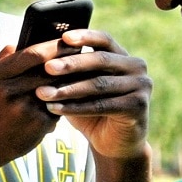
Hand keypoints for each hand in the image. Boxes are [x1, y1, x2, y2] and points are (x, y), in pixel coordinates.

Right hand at [0, 45, 63, 174]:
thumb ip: (0, 61)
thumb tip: (19, 42)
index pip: (32, 54)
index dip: (54, 46)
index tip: (68, 41)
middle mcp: (9, 91)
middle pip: (49, 71)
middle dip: (68, 64)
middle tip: (81, 59)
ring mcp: (24, 110)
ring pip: (56, 90)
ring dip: (67, 85)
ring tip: (75, 81)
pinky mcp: (37, 126)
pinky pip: (56, 110)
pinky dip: (58, 107)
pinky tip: (56, 108)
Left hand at [36, 29, 151, 160]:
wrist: (113, 145)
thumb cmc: (92, 111)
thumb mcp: (80, 87)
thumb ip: (69, 71)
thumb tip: (40, 53)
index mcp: (123, 56)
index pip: (104, 40)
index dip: (85, 36)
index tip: (63, 37)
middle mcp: (137, 67)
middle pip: (101, 61)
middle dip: (71, 64)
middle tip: (47, 67)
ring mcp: (141, 86)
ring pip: (99, 85)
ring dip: (68, 89)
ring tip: (42, 93)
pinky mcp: (138, 106)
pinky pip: (102, 105)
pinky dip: (75, 107)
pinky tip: (54, 108)